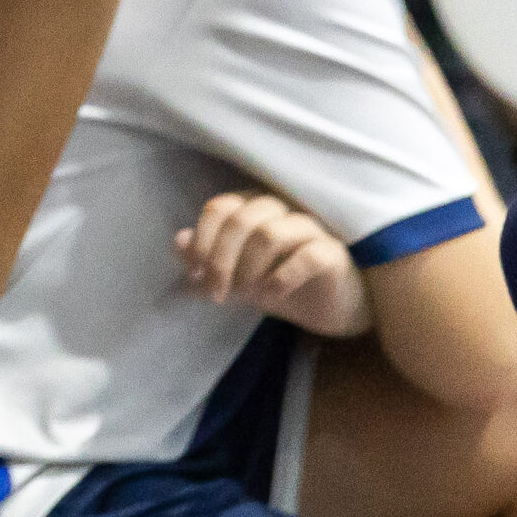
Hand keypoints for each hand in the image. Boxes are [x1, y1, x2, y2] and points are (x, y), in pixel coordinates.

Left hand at [176, 190, 372, 337]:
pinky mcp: (333, 253)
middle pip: (240, 219)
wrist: (336, 308)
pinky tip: (273, 297)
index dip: (202, 240)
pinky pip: (306, 256)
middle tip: (218, 293)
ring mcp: (310, 227)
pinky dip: (281, 278)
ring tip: (245, 296)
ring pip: (269, 232)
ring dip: (248, 268)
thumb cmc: (284, 283)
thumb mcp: (240, 276)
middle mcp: (281, 209)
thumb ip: (210, 259)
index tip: (195, 274)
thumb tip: (179, 242)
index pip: (220, 207)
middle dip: (221, 259)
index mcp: (255, 208)